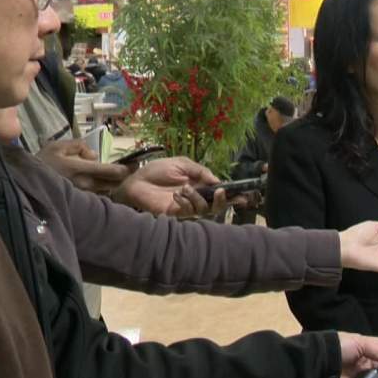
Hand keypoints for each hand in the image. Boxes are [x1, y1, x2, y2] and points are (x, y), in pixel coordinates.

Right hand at [38, 139, 130, 193]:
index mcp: (82, 169)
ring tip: (122, 176)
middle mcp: (86, 184)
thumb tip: (93, 155)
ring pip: (107, 190)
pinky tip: (107, 183)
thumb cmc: (43, 161)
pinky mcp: (80, 200)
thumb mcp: (59, 145)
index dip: (127, 168)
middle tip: (134, 169)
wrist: (26, 180)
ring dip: (116, 184)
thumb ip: (80, 146)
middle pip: (114, 183)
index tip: (136, 163)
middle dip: (125, 177)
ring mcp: (83, 194)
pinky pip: (98, 195)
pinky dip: (105, 189)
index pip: (112, 171)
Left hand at [111, 157, 227, 217]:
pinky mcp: (176, 214)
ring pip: (204, 210)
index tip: (241, 194)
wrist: (135, 181)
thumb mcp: (181, 163)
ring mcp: (186, 206)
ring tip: (184, 188)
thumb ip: (200, 171)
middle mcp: (196, 197)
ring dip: (198, 198)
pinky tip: (176, 195)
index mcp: (199, 184)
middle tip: (220, 192)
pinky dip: (185, 203)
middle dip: (222, 201)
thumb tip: (217, 181)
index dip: (231, 194)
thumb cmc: (156, 170)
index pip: (218, 191)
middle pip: (216, 205)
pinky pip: (188, 212)